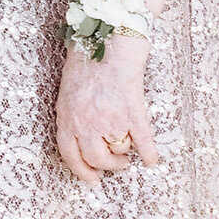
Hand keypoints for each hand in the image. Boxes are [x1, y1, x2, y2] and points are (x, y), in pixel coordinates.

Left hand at [55, 29, 157, 183]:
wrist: (108, 37)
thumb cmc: (88, 58)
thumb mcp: (69, 88)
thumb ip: (73, 113)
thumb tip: (81, 137)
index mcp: (66, 115)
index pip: (69, 154)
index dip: (81, 171)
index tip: (92, 182)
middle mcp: (85, 121)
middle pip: (95, 158)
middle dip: (108, 164)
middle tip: (117, 162)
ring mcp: (109, 117)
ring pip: (119, 150)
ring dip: (125, 153)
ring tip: (129, 149)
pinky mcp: (131, 110)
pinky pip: (142, 140)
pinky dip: (149, 153)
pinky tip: (152, 160)